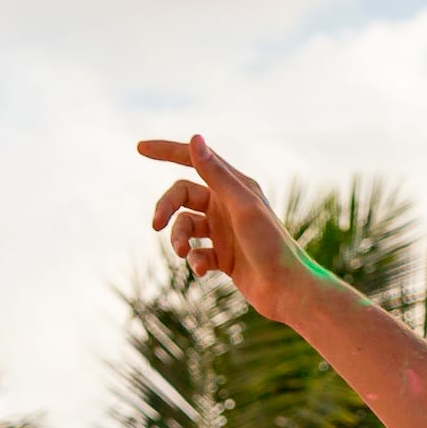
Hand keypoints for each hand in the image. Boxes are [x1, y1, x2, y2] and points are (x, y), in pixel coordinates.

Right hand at [137, 135, 309, 321]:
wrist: (286, 289)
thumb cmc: (270, 245)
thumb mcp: (242, 206)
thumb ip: (216, 174)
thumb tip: (195, 139)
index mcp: (234, 185)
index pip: (194, 160)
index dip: (167, 152)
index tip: (140, 149)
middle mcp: (227, 205)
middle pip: (182, 196)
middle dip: (166, 209)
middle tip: (154, 225)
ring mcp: (223, 231)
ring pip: (185, 227)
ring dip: (178, 239)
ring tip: (184, 254)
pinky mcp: (223, 257)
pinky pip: (197, 253)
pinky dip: (195, 261)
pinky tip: (204, 270)